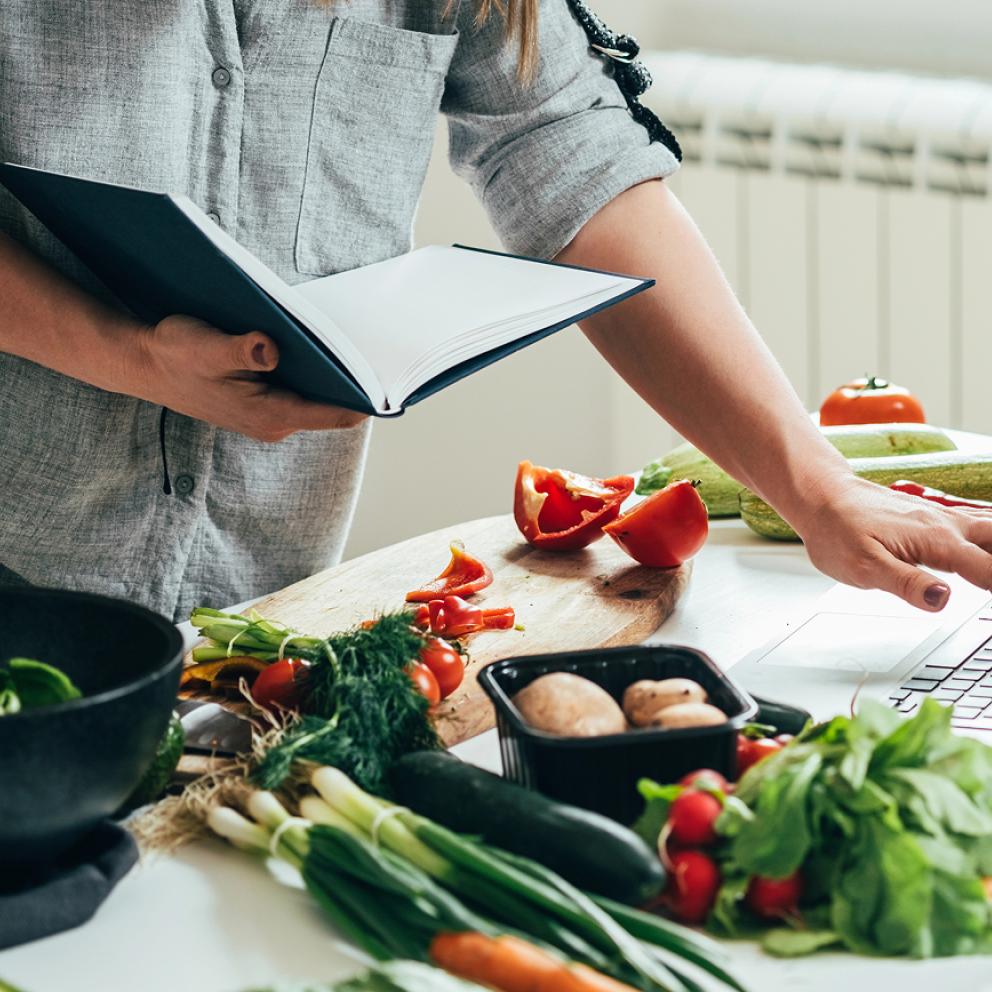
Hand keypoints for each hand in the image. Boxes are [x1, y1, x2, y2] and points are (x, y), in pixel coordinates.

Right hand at [130, 315, 365, 440]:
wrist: (145, 364)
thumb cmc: (175, 354)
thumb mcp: (206, 345)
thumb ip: (242, 348)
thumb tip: (271, 348)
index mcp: (271, 414)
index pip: (337, 414)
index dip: (366, 398)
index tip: (391, 377)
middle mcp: (276, 422)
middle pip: (333, 407)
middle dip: (354, 382)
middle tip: (378, 348)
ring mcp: (271, 416)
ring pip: (318, 399)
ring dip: (333, 377)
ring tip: (354, 344)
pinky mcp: (264, 405)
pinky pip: (302, 393)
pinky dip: (314, 374)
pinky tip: (318, 349)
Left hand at [794, 475, 991, 610]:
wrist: (821, 497)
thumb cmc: (837, 530)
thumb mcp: (862, 567)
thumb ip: (904, 582)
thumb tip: (941, 599)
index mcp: (936, 542)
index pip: (991, 573)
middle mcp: (948, 527)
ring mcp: (944, 519)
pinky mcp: (936, 517)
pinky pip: (981, 521)